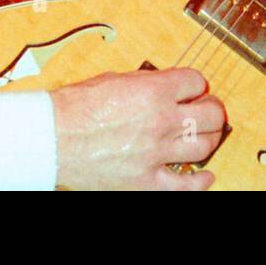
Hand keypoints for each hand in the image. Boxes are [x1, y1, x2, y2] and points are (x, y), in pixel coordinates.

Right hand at [51, 67, 224, 190]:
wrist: (52, 137)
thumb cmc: (74, 108)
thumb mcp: (114, 79)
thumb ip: (145, 82)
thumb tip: (164, 85)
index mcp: (153, 91)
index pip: (196, 81)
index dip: (196, 83)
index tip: (193, 88)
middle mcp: (161, 121)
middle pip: (211, 114)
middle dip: (212, 108)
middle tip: (207, 108)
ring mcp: (156, 153)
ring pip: (204, 146)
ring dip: (209, 138)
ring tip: (203, 135)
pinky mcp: (146, 181)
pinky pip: (186, 185)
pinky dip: (201, 181)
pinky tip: (205, 174)